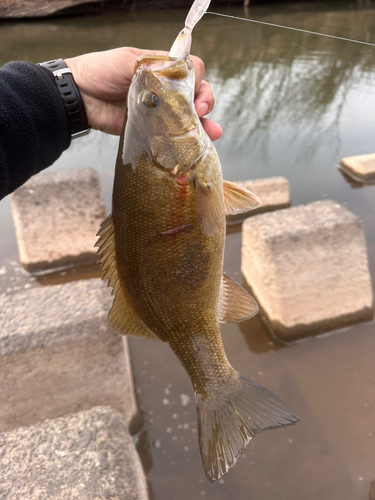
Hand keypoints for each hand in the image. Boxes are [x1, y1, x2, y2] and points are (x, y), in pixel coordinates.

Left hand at [65, 48, 221, 140]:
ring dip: (204, 125)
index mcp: (163, 69)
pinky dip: (188, 141)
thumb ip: (154, 66)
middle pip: (197, 94)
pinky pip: (174, 136)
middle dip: (205, 102)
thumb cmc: (102, 71)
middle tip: (200, 112)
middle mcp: (166, 90)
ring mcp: (161, 112)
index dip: (198, 80)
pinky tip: (199, 146)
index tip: (192, 91)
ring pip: (191, 117)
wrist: (81, 96)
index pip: (192, 71)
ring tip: (211, 133)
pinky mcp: (153, 131)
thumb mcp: (130, 61)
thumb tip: (178, 74)